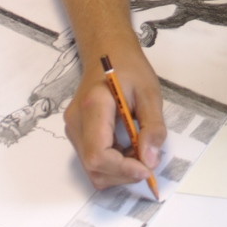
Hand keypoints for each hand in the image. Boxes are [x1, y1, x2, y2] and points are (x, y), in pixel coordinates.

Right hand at [63, 47, 165, 190]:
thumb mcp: (150, 93)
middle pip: (94, 166)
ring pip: (92, 169)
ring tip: (139, 152)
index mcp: (93, 105)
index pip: (98, 154)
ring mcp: (73, 129)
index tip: (147, 169)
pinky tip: (128, 150)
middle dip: (123, 173)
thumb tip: (151, 161)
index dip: (122, 169)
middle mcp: (76, 121)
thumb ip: (153, 127)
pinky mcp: (77, 134)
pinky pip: (92, 161)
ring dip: (119, 171)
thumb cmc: (129, 68)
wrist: (108, 52)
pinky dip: (113, 165)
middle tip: (148, 160)